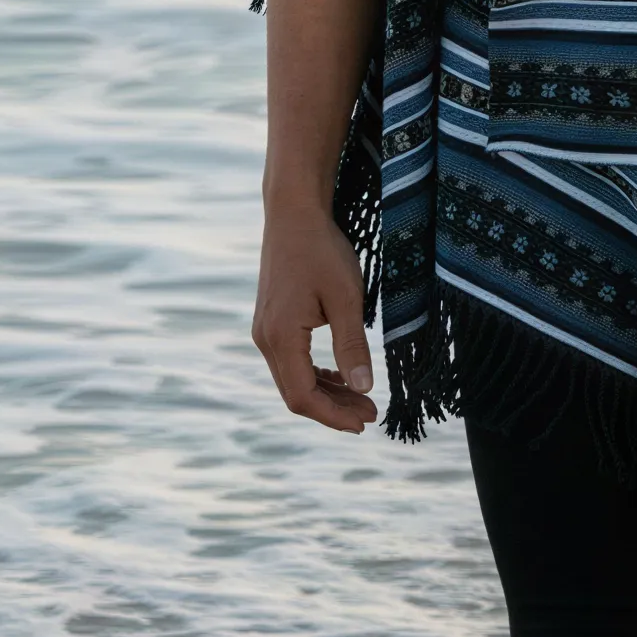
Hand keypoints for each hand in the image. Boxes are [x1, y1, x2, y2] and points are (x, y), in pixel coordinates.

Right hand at [254, 199, 376, 431]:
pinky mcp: (272, 322)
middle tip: (371, 414)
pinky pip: (292, 361)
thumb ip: (353, 345)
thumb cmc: (322, 250)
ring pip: (294, 378)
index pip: (302, 396)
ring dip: (327, 392)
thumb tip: (364, 387)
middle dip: (334, 408)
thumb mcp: (346, 297)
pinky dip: (316, 374)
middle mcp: (266, 339)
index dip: (333, 416)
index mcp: (281, 337)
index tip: (365, 423)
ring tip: (362, 399)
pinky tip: (341, 376)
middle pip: (296, 393)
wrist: (293, 213)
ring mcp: (265, 331)